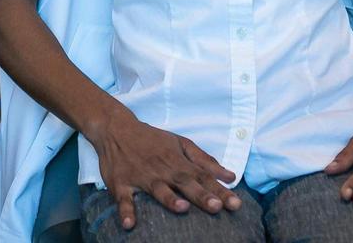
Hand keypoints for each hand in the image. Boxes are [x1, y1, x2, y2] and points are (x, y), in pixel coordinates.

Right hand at [87, 107, 241, 231]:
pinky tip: (129, 224)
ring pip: (157, 189)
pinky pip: (123, 199)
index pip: (203, 176)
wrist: (116, 128)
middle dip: (201, 195)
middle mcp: (162, 169)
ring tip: (183, 209)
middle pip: (185, 183)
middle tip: (217, 207)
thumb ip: (205, 160)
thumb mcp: (180, 143)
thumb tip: (230, 176)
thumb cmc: (152, 139)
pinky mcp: (121, 183)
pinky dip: (125, 211)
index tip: (235, 203)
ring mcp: (142, 176)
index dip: (219, 190)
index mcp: (178, 161)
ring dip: (169, 199)